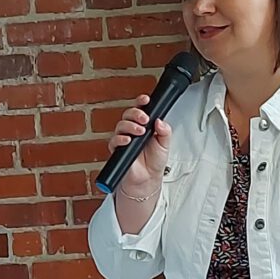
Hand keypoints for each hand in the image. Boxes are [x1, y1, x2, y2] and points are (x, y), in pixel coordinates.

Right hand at [106, 105, 170, 231]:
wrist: (148, 178)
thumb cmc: (155, 161)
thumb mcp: (165, 144)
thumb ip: (165, 131)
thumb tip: (160, 121)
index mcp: (144, 125)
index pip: (141, 109)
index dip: (141, 102)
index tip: (146, 100)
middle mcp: (133, 129)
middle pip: (129, 114)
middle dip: (136, 113)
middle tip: (144, 119)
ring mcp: (124, 138)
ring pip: (121, 125)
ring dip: (130, 125)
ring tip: (140, 131)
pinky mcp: (117, 149)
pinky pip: (114, 140)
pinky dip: (120, 138)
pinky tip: (128, 140)